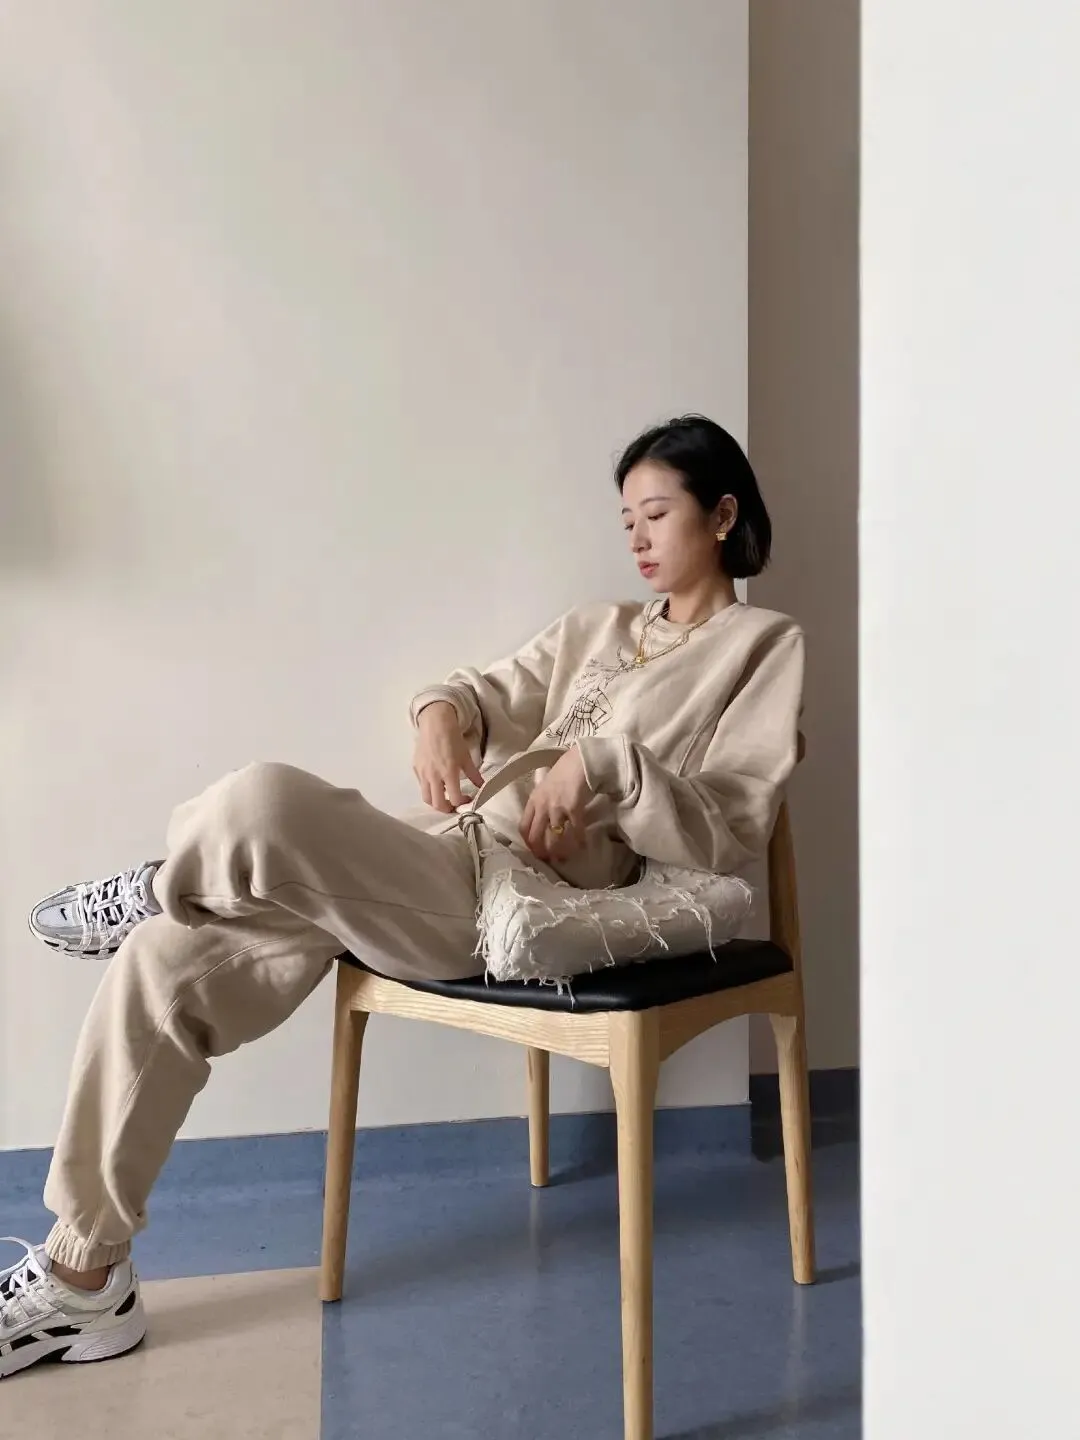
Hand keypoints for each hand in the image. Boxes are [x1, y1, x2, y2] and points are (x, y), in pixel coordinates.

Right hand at [413, 702, 483, 812]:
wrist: (436, 724)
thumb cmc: (453, 740)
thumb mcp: (466, 757)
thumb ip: (474, 774)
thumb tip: (482, 787)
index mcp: (448, 773)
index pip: (454, 798)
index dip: (462, 802)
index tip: (467, 799)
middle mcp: (434, 776)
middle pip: (437, 803)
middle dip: (446, 808)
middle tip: (453, 805)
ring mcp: (422, 773)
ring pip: (426, 797)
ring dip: (435, 801)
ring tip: (444, 797)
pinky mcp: (415, 768)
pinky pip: (421, 785)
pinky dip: (428, 789)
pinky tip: (436, 783)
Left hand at [519, 747, 591, 864]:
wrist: (580, 761)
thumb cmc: (564, 770)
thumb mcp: (546, 786)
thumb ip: (542, 801)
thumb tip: (543, 819)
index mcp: (534, 800)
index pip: (523, 826)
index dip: (527, 842)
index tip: (534, 850)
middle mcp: (542, 806)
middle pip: (535, 836)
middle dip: (541, 851)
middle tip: (549, 860)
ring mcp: (557, 807)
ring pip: (554, 837)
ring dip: (560, 850)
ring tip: (565, 857)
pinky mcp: (573, 808)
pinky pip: (574, 830)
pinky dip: (578, 840)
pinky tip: (582, 845)